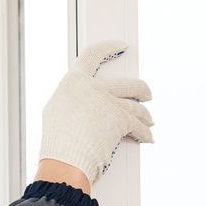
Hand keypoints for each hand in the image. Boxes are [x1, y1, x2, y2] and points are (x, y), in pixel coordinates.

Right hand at [40, 40, 153, 184]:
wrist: (65, 159)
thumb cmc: (57, 142)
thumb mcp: (56, 112)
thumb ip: (72, 100)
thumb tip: (80, 103)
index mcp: (74, 81)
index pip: (92, 55)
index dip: (108, 48)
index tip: (121, 46)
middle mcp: (93, 87)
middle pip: (126, 84)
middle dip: (141, 90)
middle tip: (146, 94)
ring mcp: (109, 102)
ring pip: (136, 106)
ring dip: (145, 115)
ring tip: (149, 120)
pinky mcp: (121, 119)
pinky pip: (138, 126)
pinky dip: (144, 134)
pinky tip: (148, 137)